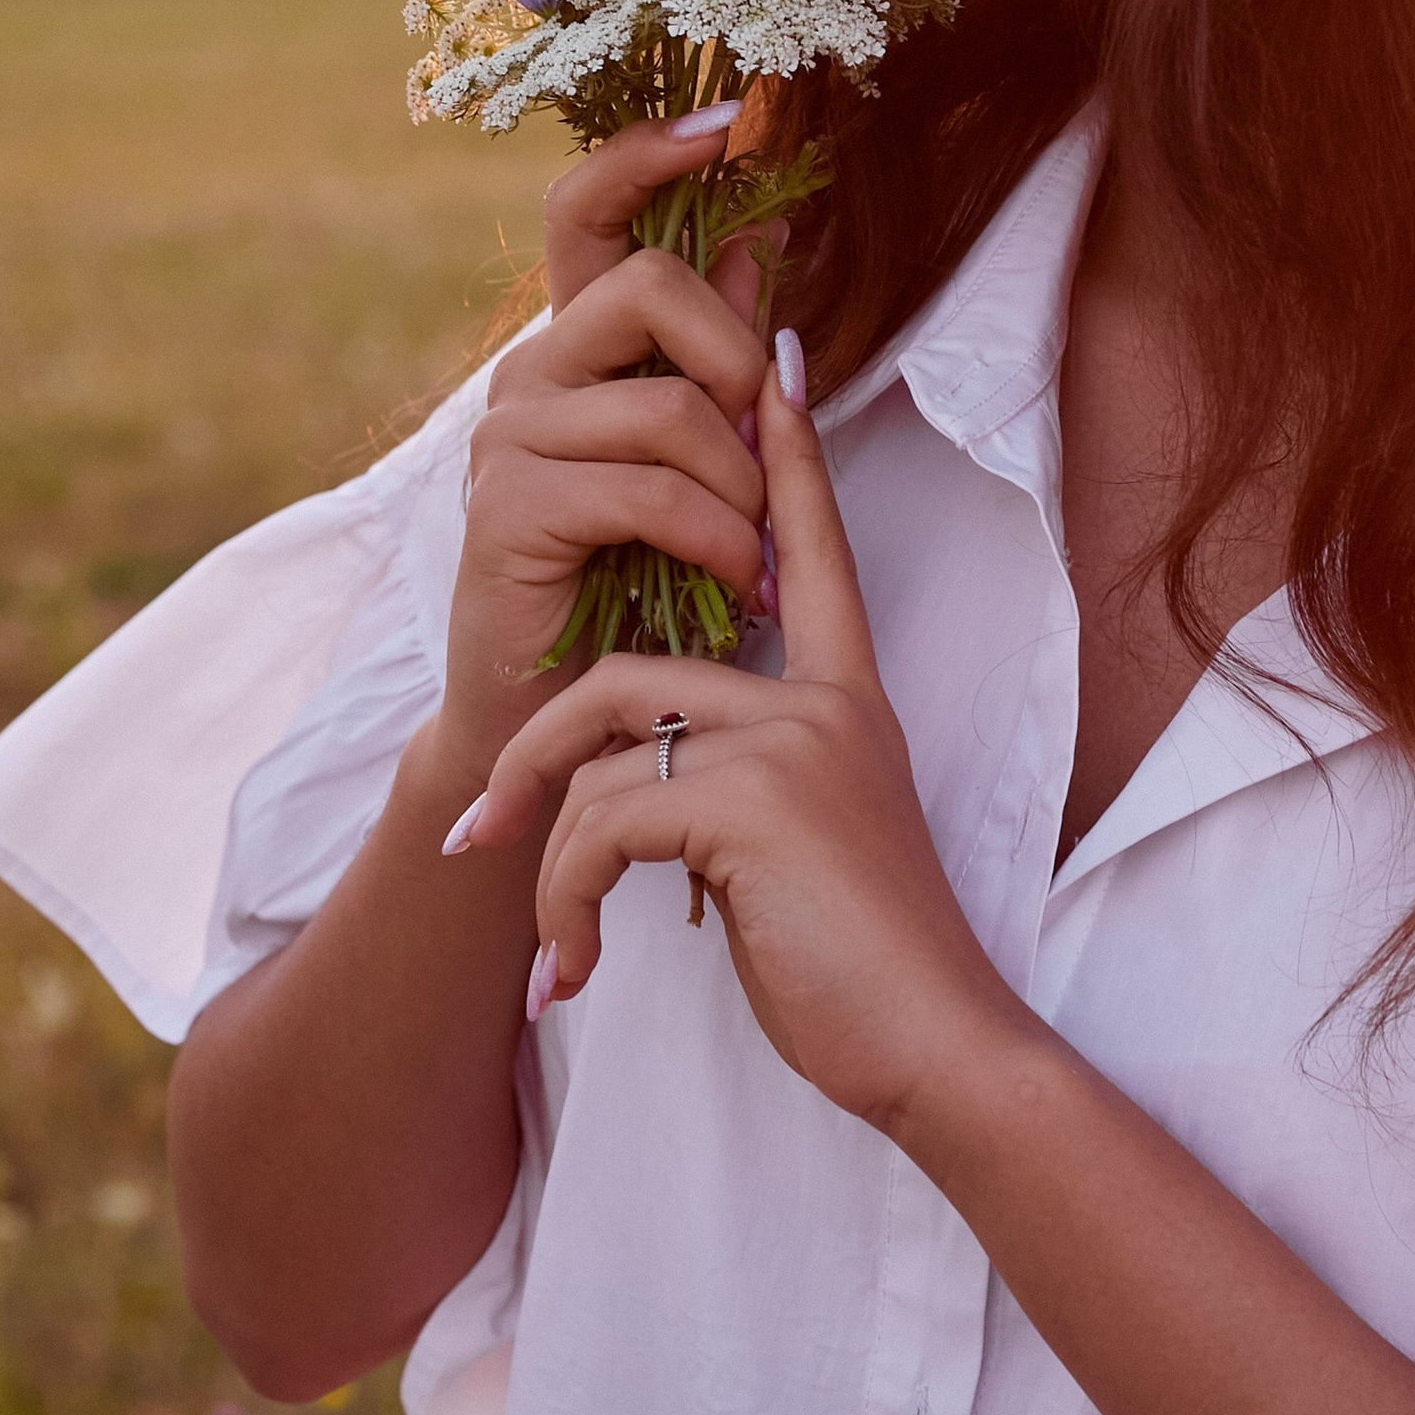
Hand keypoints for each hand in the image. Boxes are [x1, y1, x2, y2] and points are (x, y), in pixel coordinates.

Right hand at [435, 115, 770, 776]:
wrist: (563, 718)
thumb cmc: (644, 587)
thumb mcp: (700, 463)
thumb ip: (716, 357)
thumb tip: (758, 234)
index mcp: (573, 345)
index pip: (587, 208)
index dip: (650, 151)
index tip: (731, 119)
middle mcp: (530, 372)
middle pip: (650, 283)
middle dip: (737, 361)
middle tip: (769, 448)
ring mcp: (508, 436)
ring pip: (669, 404)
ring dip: (743, 485)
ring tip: (759, 552)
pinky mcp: (506, 509)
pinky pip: (647, 488)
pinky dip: (718, 535)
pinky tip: (739, 578)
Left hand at [453, 344, 1026, 1132]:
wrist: (934, 1043)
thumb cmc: (864, 967)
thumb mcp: (801, 852)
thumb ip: (745, 786)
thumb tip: (647, 787)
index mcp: (845, 699)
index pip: (810, 550)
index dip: (787, 462)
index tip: (774, 371)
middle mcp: (822, 700)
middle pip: (628, 672)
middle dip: (534, 759)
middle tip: (480, 837)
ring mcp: (790, 741)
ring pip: (601, 744)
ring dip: (544, 856)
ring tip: (549, 947)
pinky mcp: (752, 800)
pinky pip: (601, 821)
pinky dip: (564, 905)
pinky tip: (575, 976)